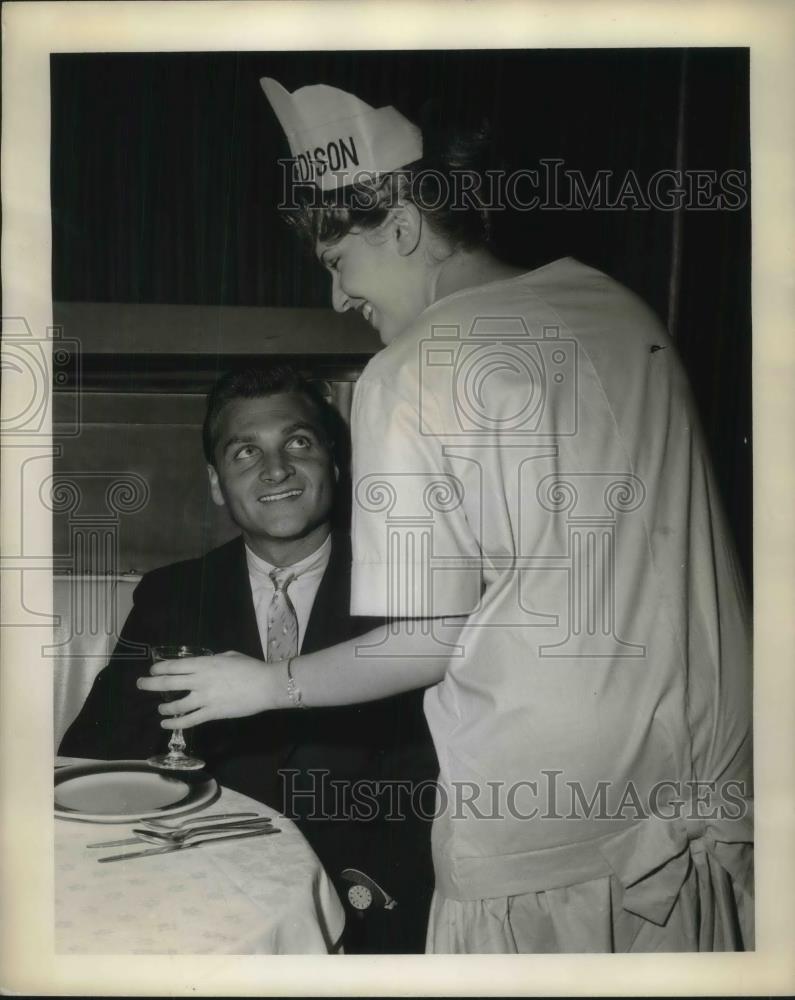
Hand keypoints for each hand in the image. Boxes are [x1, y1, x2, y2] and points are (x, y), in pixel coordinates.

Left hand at [137, 651, 286, 729]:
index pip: (174, 666)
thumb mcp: (229, 656)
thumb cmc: (250, 667)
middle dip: (150, 684)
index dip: (159, 669)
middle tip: (141, 684)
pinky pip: (189, 720)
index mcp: (204, 664)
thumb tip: (204, 665)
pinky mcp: (212, 713)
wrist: (266, 685)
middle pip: (168, 683)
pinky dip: (175, 723)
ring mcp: (205, 698)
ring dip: (164, 707)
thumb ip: (213, 660)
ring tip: (160, 709)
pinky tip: (167, 723)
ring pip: (176, 705)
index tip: (152, 671)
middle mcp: (200, 680)